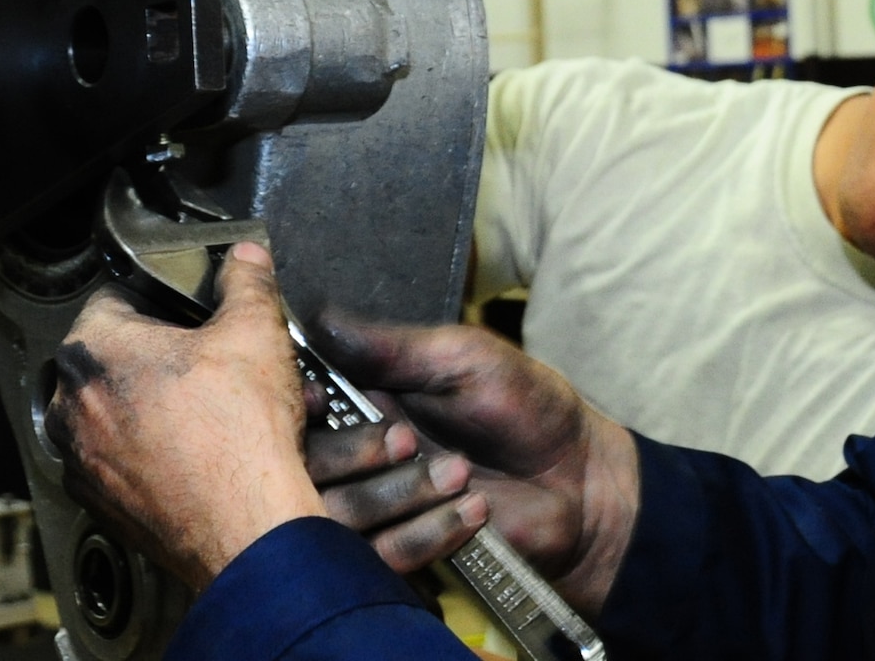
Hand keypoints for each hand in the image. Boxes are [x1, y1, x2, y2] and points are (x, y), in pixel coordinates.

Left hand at [44, 244, 327, 589]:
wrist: (246, 527)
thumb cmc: (240, 433)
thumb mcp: (258, 333)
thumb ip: (247, 283)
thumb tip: (244, 259)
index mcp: (94, 349)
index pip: (114, 296)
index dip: (162, 298)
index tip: (191, 311)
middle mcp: (70, 403)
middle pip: (116, 356)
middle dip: (162, 355)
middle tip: (212, 362)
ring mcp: (80, 458)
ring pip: (117, 410)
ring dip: (155, 404)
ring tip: (213, 410)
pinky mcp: (99, 501)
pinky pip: (121, 458)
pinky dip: (152, 451)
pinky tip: (200, 451)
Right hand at [312, 317, 639, 614]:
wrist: (579, 480)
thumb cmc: (526, 407)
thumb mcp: (464, 358)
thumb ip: (389, 346)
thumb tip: (315, 316)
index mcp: (363, 399)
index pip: (295, 407)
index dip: (299, 406)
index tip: (321, 400)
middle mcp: (356, 455)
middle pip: (300, 467)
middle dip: (355, 453)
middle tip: (408, 439)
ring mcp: (375, 509)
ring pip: (338, 515)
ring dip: (400, 493)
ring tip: (460, 471)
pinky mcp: (399, 556)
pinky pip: (380, 558)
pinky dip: (427, 531)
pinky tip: (474, 508)